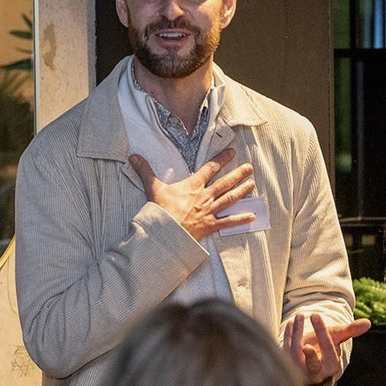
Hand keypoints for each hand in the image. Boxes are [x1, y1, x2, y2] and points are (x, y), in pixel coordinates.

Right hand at [131, 149, 256, 240]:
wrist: (165, 232)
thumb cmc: (160, 211)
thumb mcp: (152, 188)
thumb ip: (145, 171)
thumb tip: (133, 156)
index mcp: (193, 186)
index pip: (210, 169)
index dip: (222, 159)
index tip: (232, 152)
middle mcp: (204, 197)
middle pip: (224, 182)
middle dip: (237, 174)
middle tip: (249, 167)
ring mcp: (209, 211)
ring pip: (230, 198)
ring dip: (242, 191)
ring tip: (252, 184)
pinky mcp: (211, 225)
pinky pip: (229, 222)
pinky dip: (241, 219)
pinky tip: (252, 216)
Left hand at [283, 312, 370, 385]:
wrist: (309, 357)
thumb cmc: (325, 346)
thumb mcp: (338, 337)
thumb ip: (351, 331)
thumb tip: (368, 323)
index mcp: (331, 366)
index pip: (328, 350)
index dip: (322, 333)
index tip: (315, 315)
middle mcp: (315, 372)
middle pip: (313, 364)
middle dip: (310, 355)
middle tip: (305, 340)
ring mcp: (299, 370)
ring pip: (295, 354)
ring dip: (296, 334)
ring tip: (299, 316)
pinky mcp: (286, 365)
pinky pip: (285, 351)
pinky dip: (287, 336)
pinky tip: (291, 322)